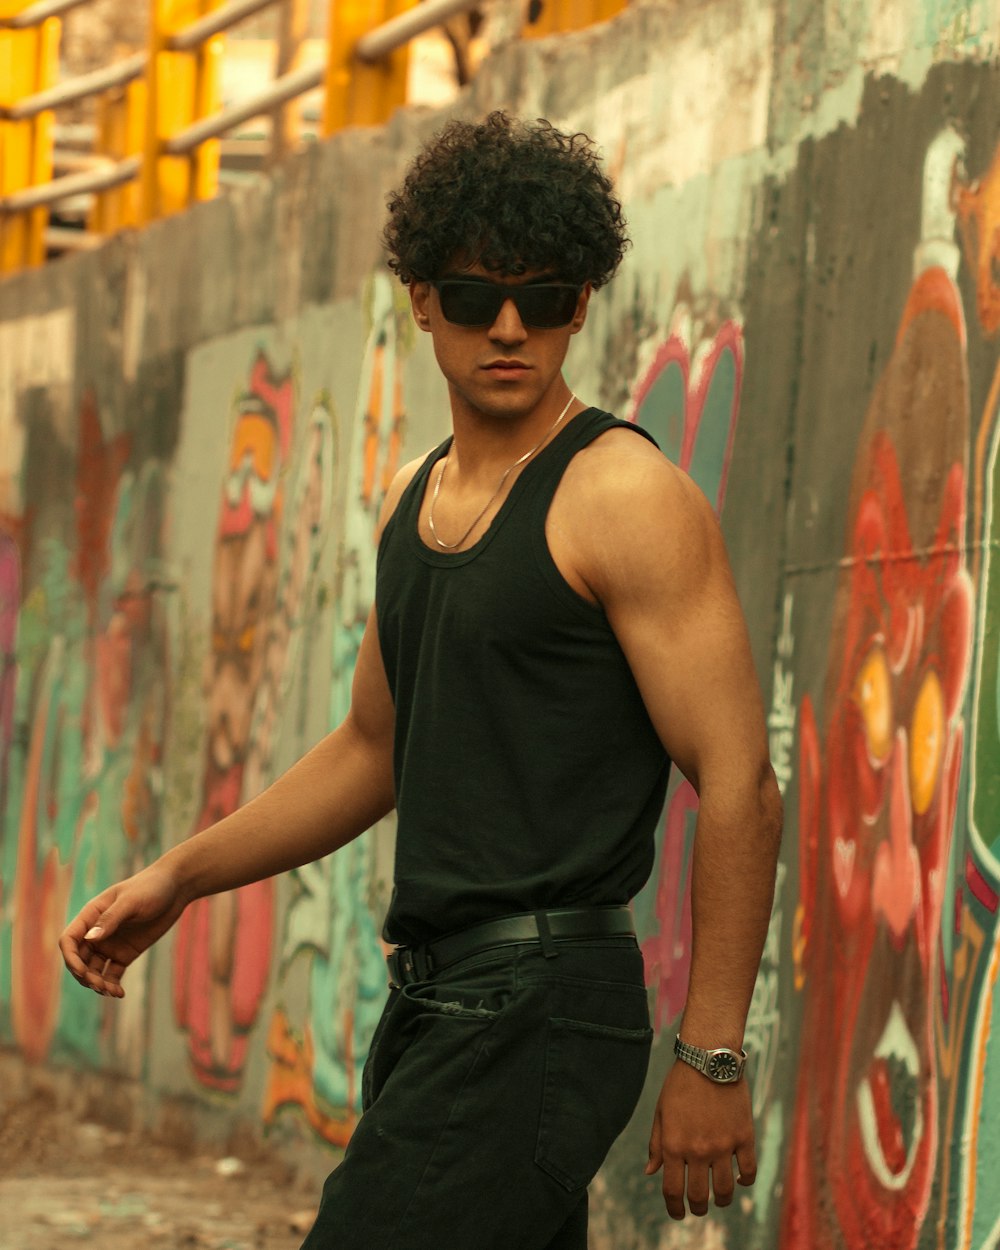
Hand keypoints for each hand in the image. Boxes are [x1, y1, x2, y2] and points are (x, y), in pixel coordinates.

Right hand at [59, 860, 189, 997]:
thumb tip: (89, 939)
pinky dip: (112, 985)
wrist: (175, 888)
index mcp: (91, 915)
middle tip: (101, 986)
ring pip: (93, 971)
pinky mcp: (125, 954)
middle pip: (79, 960)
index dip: (70, 959)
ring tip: (111, 991)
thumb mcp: (131, 901)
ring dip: (97, 983)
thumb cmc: (151, 888)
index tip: (83, 972)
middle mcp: (96, 932)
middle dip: (85, 976)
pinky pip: (111, 974)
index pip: (69, 940)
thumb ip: (111, 919)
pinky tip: (119, 993)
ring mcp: (110, 944)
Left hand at [645, 1060, 756, 1218]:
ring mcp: (722, 1146)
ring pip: (724, 1190)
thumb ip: (656, 1145)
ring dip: (721, 1200)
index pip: (673, 1191)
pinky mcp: (743, 1137)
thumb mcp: (661, 1112)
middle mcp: (697, 1151)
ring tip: (719, 1199)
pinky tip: (738, 1180)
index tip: (678, 1214)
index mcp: (673, 1145)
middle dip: (698, 1207)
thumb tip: (650, 1172)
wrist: (708, 1059)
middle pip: (699, 1196)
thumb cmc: (680, 1084)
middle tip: (699, 1207)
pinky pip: (747, 1171)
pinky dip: (744, 1181)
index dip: (674, 1209)